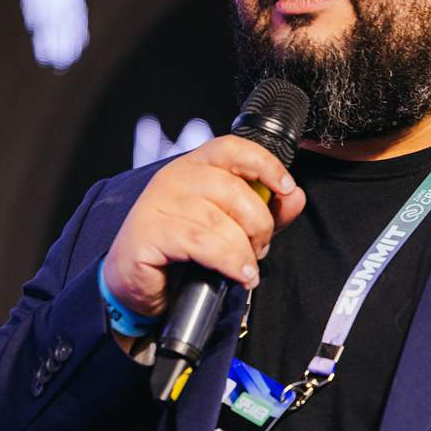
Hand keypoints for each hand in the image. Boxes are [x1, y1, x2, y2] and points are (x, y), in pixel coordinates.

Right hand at [103, 136, 304, 319]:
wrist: (136, 282)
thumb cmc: (183, 249)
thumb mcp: (233, 225)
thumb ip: (266, 209)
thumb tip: (294, 197)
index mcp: (196, 166)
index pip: (233, 148)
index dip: (265, 164)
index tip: (286, 187)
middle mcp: (176, 177)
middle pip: (233, 188)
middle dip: (259, 223)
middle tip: (259, 247)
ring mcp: (158, 203)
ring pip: (220, 220)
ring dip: (244, 249)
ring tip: (246, 267)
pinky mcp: (149, 232)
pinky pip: (201, 243)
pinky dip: (228, 261)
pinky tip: (237, 274)